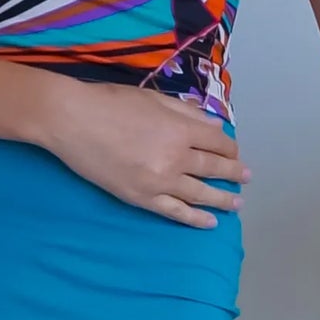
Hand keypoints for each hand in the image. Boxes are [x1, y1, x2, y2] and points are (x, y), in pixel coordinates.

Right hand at [38, 84, 249, 224]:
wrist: (72, 121)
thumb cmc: (111, 102)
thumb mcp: (154, 98)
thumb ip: (187, 112)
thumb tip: (215, 125)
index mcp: (180, 129)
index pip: (217, 141)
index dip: (229, 148)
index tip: (234, 152)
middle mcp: (176, 157)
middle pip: (214, 167)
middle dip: (234, 173)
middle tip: (247, 178)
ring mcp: (159, 181)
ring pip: (200, 193)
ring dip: (222, 199)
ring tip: (237, 204)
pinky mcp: (141, 198)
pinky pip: (175, 212)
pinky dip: (195, 218)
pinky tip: (210, 222)